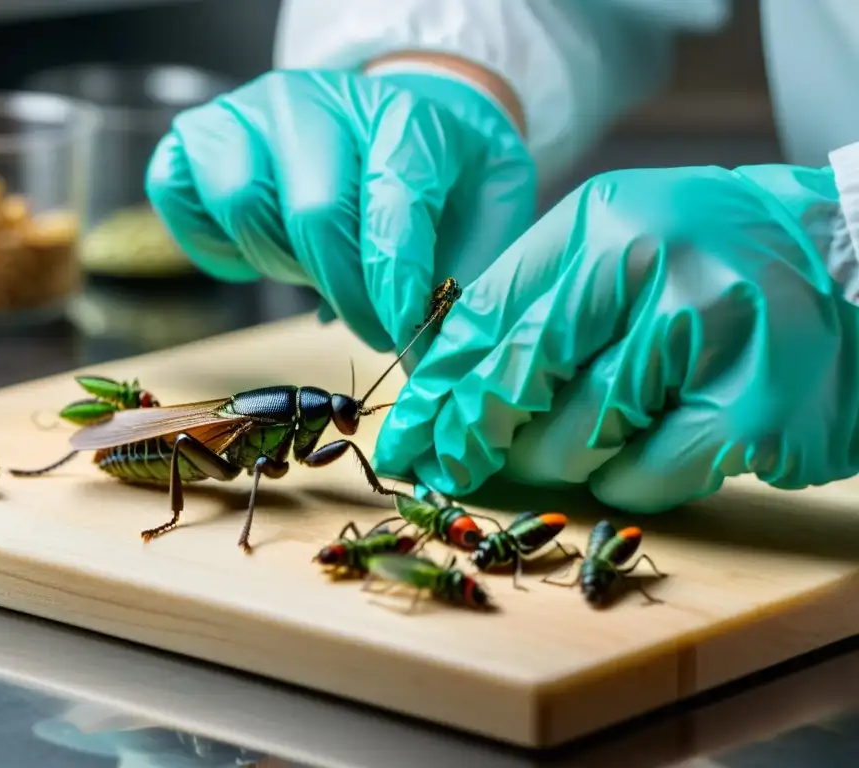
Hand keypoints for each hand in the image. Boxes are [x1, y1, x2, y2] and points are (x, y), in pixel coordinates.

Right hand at [146, 68, 534, 363]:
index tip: (405, 333)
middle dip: (344, 292)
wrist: (384, 124)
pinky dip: (212, 245)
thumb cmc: (433, 181)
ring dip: (280, 262)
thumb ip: (469, 283)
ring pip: (241, 205)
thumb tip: (432, 361)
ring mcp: (247, 114)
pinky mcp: (195, 137)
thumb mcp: (482, 218)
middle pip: (313, 212)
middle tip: (371, 325)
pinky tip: (256, 247)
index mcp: (400, 115)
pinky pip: (177, 199)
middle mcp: (316, 101)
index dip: (396, 282)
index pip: (394, 200)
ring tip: (313, 264)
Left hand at [373, 163, 858, 510]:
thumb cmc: (724, 264)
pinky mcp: (752, 409)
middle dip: (473, 438)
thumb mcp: (626, 246)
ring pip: (575, 438)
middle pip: (517, 380)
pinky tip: (646, 455)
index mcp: (606, 220)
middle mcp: (652, 263)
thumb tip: (447, 387)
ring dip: (564, 458)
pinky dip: (628, 483)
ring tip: (586, 441)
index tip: (404, 436)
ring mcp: (707, 335)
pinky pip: (641, 479)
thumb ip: (541, 302)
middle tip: (451, 468)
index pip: (485, 316)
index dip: (434, 389)